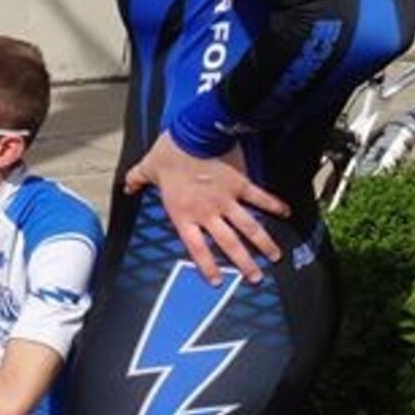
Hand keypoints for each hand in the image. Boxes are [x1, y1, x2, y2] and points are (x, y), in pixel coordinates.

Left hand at [123, 133, 289, 285]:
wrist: (195, 133)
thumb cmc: (169, 152)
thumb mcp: (148, 168)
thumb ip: (137, 180)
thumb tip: (126, 186)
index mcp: (184, 214)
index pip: (197, 248)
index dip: (207, 266)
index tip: (217, 282)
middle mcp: (208, 213)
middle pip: (229, 245)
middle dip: (244, 264)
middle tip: (256, 279)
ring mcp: (227, 200)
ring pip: (249, 228)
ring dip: (264, 243)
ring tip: (275, 257)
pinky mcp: (242, 183)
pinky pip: (260, 197)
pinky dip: (275, 204)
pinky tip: (287, 213)